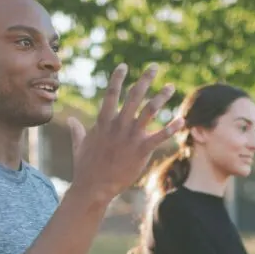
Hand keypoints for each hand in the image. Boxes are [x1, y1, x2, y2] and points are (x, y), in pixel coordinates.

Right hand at [67, 63, 182, 204]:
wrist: (93, 187)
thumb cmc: (85, 167)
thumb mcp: (79, 145)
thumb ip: (77, 130)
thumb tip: (72, 120)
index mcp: (103, 122)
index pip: (111, 94)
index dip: (117, 78)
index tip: (124, 66)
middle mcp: (118, 125)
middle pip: (134, 96)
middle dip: (145, 79)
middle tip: (155, 67)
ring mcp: (130, 137)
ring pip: (149, 110)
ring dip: (161, 97)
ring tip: (171, 87)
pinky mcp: (141, 150)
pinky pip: (160, 136)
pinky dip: (172, 128)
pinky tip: (182, 120)